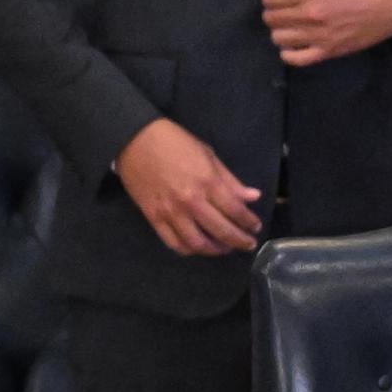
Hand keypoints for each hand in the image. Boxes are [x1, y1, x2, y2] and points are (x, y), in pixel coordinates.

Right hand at [114, 118, 261, 255]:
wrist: (135, 141)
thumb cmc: (176, 143)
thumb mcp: (208, 155)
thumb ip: (230, 180)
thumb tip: (253, 197)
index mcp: (208, 183)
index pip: (235, 210)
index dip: (248, 221)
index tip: (255, 227)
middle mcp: (191, 202)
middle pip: (220, 230)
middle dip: (239, 241)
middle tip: (248, 244)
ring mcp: (171, 212)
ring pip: (197, 243)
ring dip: (215, 250)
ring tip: (225, 249)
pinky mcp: (153, 218)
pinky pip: (173, 242)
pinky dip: (188, 250)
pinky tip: (198, 248)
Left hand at [262, 0, 391, 65]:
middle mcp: (310, 15)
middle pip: (270, 18)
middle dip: (274, 9)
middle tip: (287, 5)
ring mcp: (318, 36)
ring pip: (278, 38)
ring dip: (281, 29)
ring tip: (292, 22)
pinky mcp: (328, 51)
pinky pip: (295, 59)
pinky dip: (288, 51)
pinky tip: (296, 41)